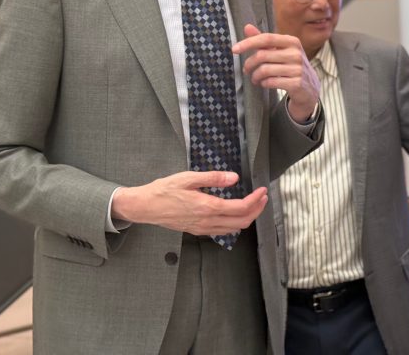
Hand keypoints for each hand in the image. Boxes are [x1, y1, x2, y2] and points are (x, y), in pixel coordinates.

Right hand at [111, 171, 267, 234]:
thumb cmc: (164, 190)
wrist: (145, 207)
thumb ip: (213, 178)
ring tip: (253, 203)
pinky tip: (234, 213)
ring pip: (234, 229)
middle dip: (257, 210)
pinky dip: (235, 223)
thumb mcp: (188, 178)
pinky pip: (223, 231)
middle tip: (263, 197)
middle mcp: (208, 221)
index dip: (256, 200)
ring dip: (247, 217)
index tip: (263, 190)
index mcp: (207, 207)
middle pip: (242, 221)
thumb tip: (234, 178)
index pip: (241, 208)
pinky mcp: (198, 231)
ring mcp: (203, 228)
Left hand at [232, 24, 319, 122]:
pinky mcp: (297, 83)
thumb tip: (246, 27)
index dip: (248, 43)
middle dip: (249, 63)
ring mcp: (298, 69)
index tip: (234, 49)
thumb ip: (263, 40)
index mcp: (292, 42)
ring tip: (255, 78)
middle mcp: (296, 53)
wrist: (309, 88)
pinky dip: (263, 83)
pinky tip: (264, 83)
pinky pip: (271, 82)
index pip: (266, 38)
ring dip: (255, 76)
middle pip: (262, 55)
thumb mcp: (280, 51)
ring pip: (265, 70)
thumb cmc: (291, 66)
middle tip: (246, 69)